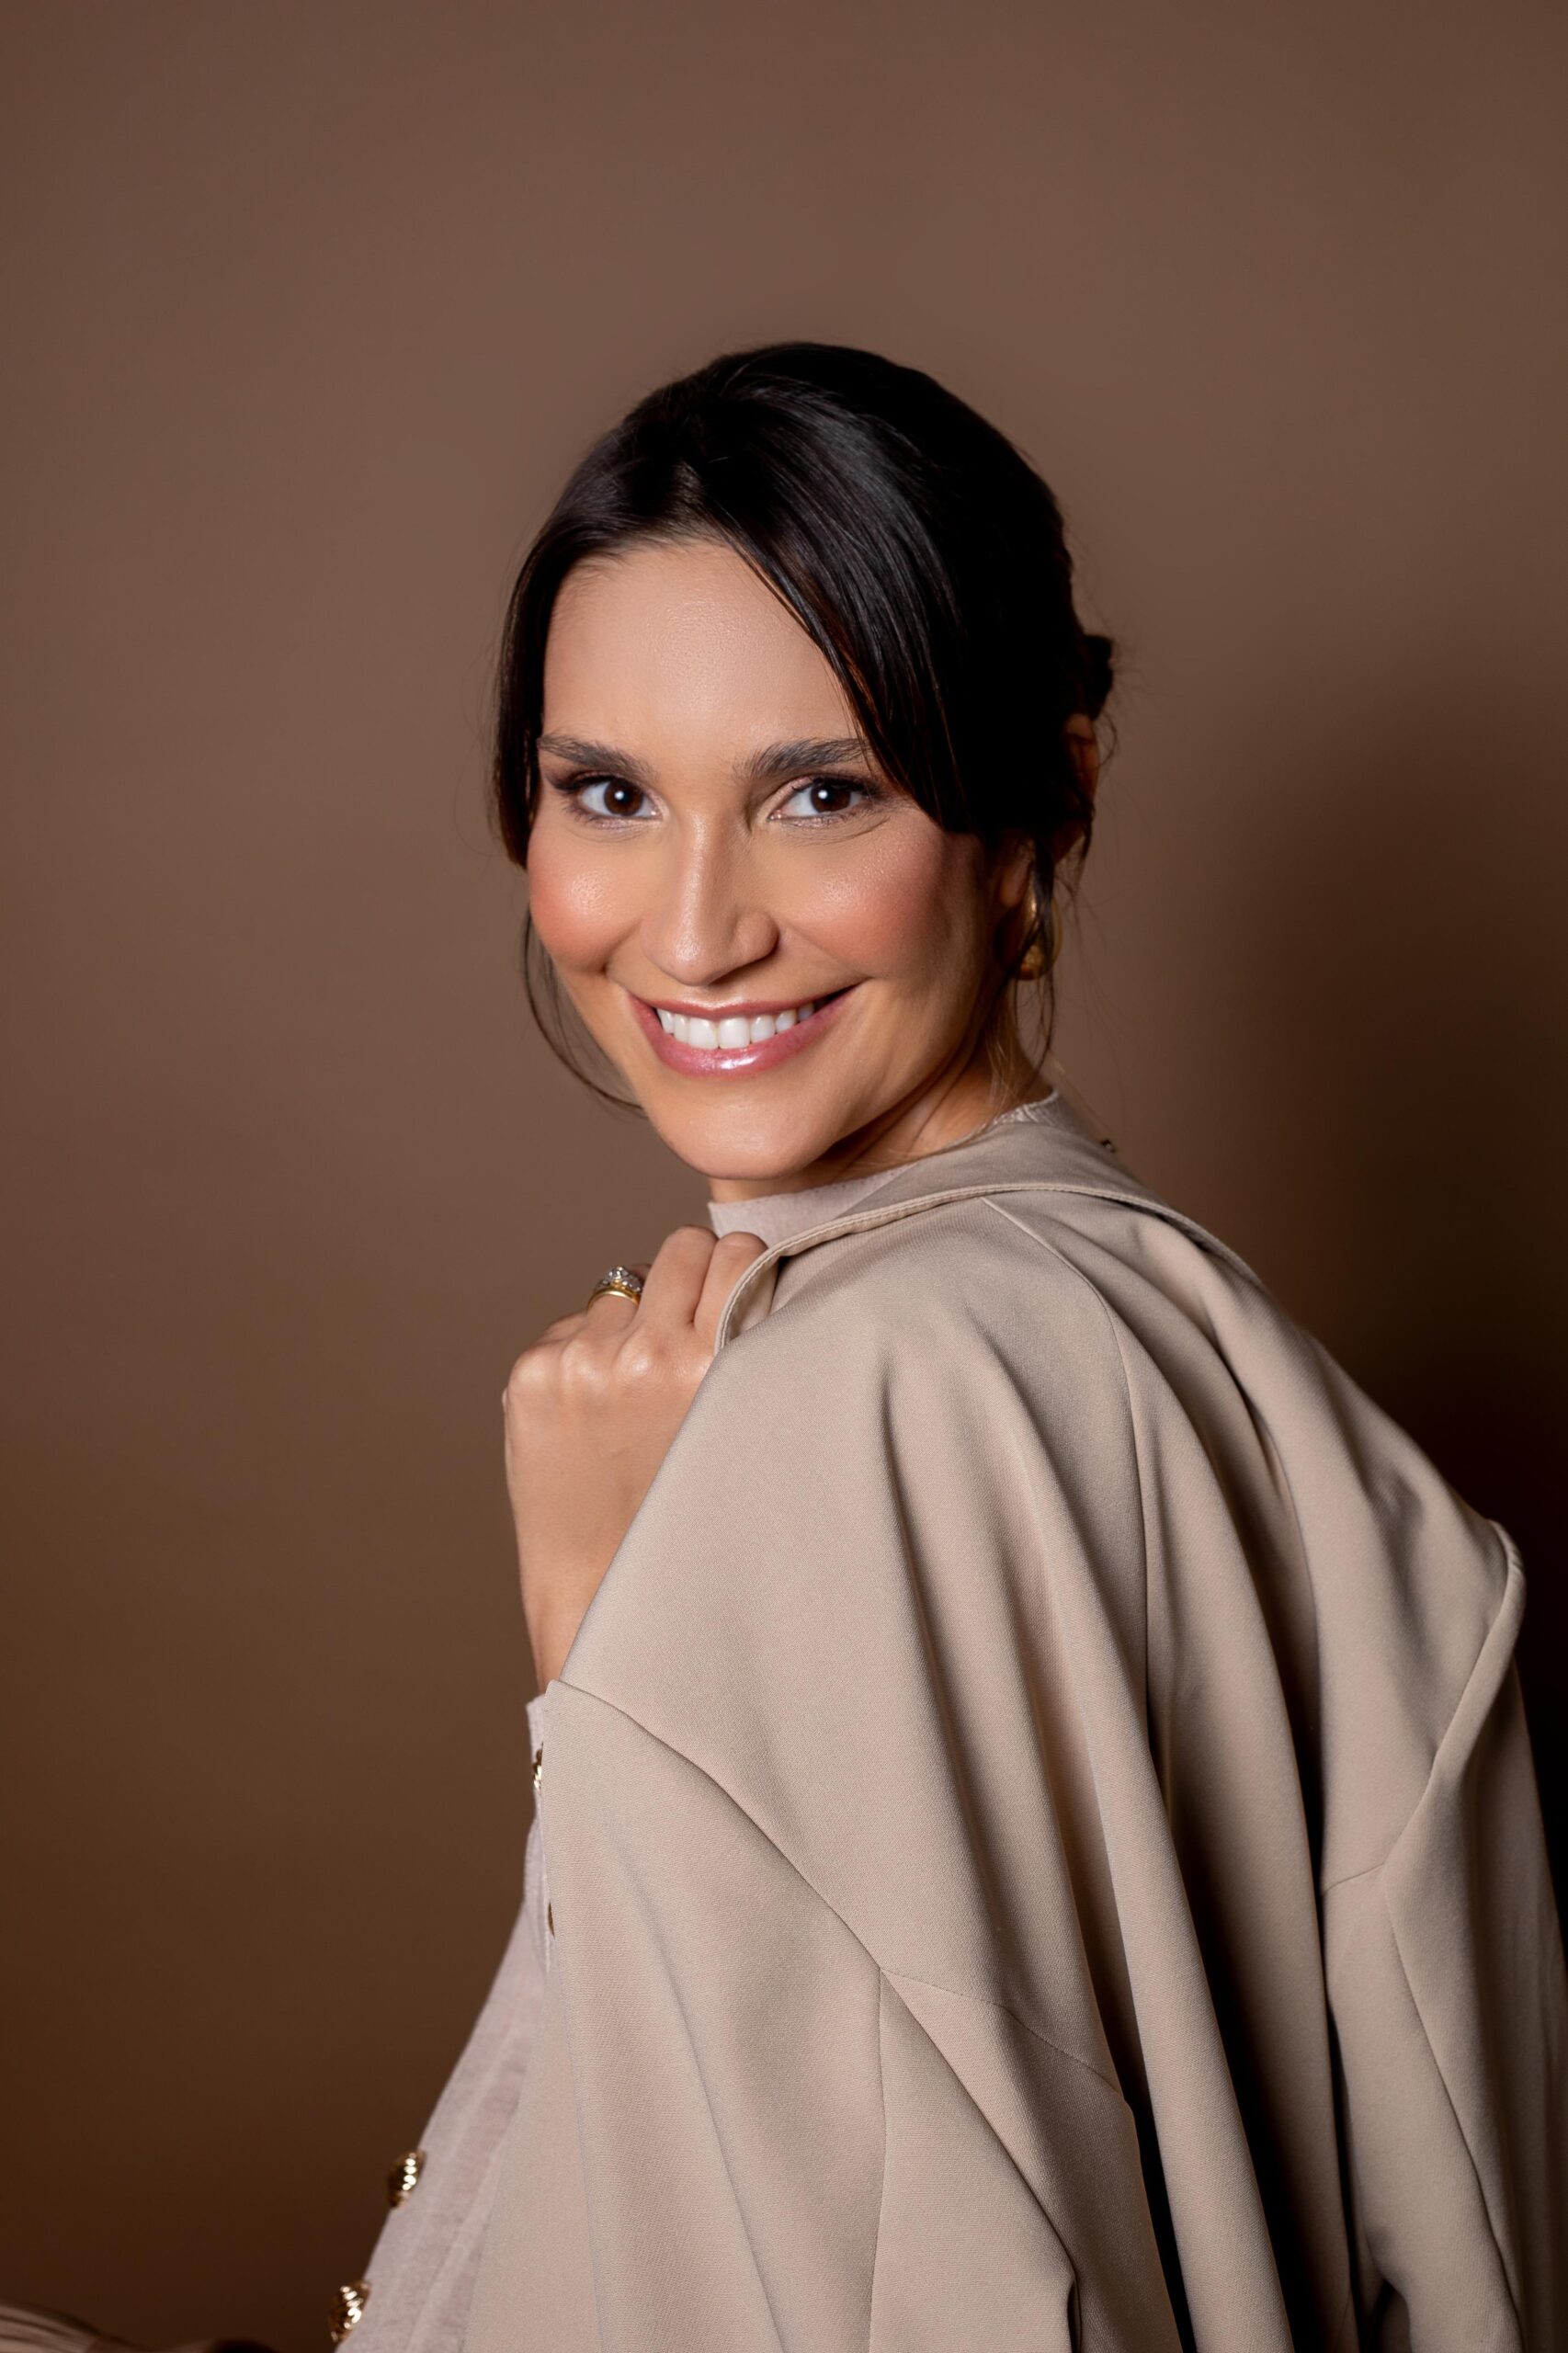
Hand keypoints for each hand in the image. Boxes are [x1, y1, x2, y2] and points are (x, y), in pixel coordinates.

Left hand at [503, 1224, 766, 1688]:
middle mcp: (648, 1354)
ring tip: (638, 1396)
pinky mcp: (533, 1373)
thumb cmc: (690, 1514)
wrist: (604, 1594)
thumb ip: (739, 1351)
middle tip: (691, 1329)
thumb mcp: (739, 1431)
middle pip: (682, 1247)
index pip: (737, 1250)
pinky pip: (575, 1325)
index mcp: (714, 1366)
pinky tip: (596, 1417)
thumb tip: (733, 1267)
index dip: (740, 1271)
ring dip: (634, 1322)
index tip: (739, 1299)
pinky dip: (587, 1355)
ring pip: (624, 1287)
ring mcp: (583, 1361)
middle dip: (692, 1276)